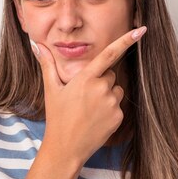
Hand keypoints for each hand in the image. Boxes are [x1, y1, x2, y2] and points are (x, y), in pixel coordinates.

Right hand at [30, 26, 146, 164]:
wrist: (66, 148)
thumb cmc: (57, 118)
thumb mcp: (51, 90)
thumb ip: (47, 64)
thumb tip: (36, 44)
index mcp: (85, 78)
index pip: (109, 54)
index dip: (126, 40)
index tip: (141, 30)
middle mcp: (101, 88)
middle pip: (109, 75)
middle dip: (100, 81)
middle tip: (83, 97)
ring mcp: (111, 104)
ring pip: (115, 90)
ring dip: (106, 95)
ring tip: (89, 109)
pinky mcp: (119, 117)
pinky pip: (118, 105)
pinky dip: (109, 110)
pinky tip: (95, 119)